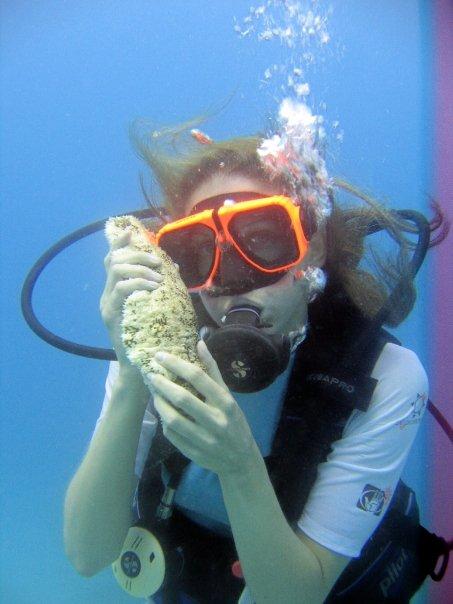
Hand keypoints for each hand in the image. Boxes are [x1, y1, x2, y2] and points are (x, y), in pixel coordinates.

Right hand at [100, 231, 162, 366]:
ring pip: (116, 271)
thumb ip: (158, 287)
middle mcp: (108, 294)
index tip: (132, 232)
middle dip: (137, 254)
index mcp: (116, 290)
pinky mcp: (110, 315)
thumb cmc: (152, 336)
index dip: (120, 242)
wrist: (141, 367)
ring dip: (140, 268)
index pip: (113, 259)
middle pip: (114, 260)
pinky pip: (121, 289)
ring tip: (157, 277)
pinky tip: (153, 287)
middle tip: (157, 262)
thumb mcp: (155, 306)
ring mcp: (107, 304)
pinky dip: (138, 282)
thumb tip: (173, 267)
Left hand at [149, 340, 258, 477]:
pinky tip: (162, 412)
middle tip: (151, 375)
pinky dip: (164, 422)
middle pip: (183, 398)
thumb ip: (213, 370)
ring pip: (173, 419)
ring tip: (154, 394)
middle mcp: (216, 421)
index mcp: (225, 403)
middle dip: (163, 384)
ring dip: (159, 404)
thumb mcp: (228, 396)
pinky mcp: (194, 453)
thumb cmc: (234, 421)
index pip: (198, 378)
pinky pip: (172, 435)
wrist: (240, 460)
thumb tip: (199, 343)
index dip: (176, 364)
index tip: (160, 356)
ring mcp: (205, 439)